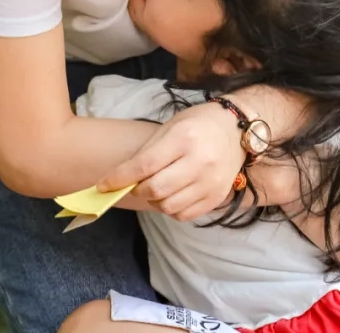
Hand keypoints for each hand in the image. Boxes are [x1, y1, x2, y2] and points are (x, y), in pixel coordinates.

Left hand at [97, 102, 244, 221]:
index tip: (103, 185)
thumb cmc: (197, 125)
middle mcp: (200, 162)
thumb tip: (121, 178)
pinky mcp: (217, 197)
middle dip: (137, 190)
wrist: (236, 130)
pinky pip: (184, 215)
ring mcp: (211, 183)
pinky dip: (171, 209)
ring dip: (154, 201)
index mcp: (184, 139)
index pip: (144, 165)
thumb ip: (147, 153)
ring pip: (168, 206)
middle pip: (156, 189)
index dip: (120, 178)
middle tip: (136, 183)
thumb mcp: (170, 128)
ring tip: (156, 188)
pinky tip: (172, 194)